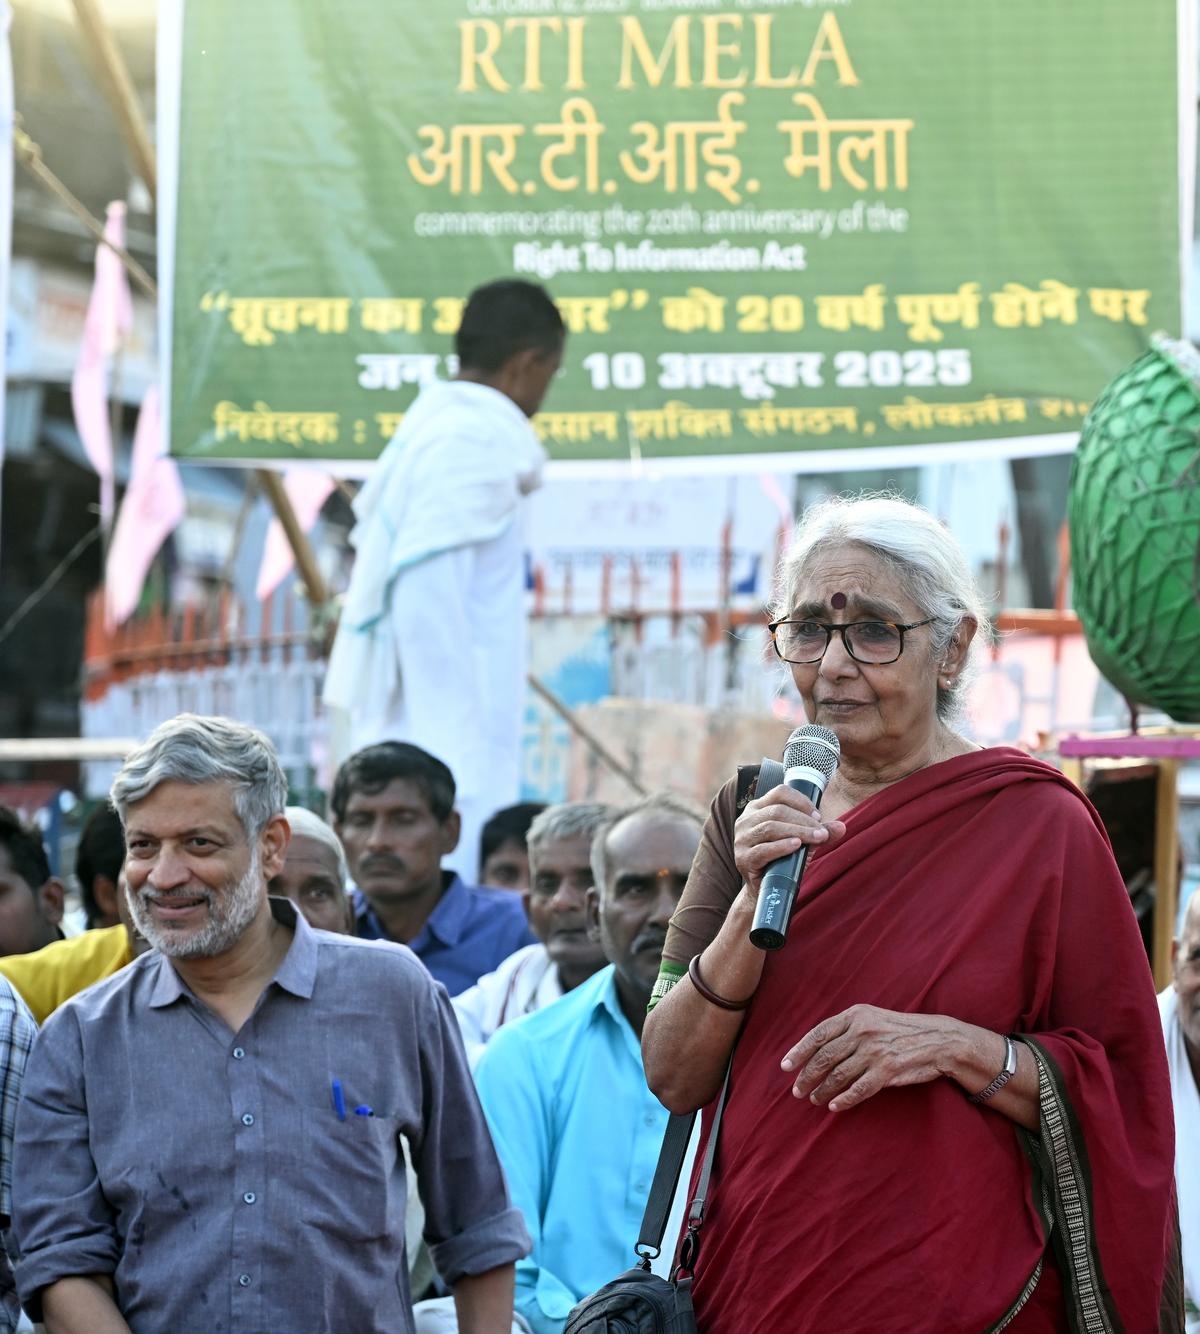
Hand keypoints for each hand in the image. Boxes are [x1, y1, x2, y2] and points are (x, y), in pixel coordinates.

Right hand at [734, 783, 846, 896]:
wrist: (767, 890)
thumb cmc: (783, 860)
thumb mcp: (803, 842)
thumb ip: (820, 833)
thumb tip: (842, 827)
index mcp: (758, 808)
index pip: (779, 792)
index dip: (801, 801)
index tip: (818, 817)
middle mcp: (746, 820)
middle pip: (777, 811)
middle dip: (804, 820)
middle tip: (822, 832)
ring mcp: (742, 839)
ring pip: (770, 827)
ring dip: (797, 832)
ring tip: (816, 839)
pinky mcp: (743, 859)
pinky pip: (763, 849)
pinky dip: (782, 846)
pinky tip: (796, 846)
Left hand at [780, 1004, 963, 1111]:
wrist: (937, 1039)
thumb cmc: (899, 1030)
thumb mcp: (871, 1017)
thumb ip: (846, 1028)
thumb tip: (816, 1047)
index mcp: (854, 1015)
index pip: (818, 1034)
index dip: (799, 1051)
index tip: (785, 1066)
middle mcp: (862, 1031)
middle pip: (824, 1057)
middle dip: (806, 1076)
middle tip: (797, 1090)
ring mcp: (874, 1051)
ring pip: (838, 1075)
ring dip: (822, 1090)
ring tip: (814, 1099)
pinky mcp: (887, 1071)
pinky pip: (858, 1089)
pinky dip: (844, 1100)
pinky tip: (835, 1106)